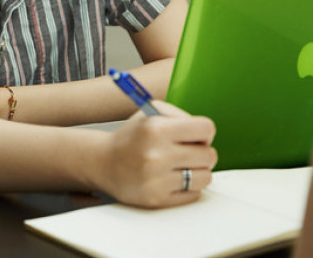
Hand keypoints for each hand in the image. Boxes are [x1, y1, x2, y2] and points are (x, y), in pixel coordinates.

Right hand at [97, 101, 216, 208]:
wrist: (103, 162)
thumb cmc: (132, 136)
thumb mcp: (150, 112)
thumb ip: (180, 116)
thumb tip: (206, 133)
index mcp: (156, 128)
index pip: (205, 129)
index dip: (204, 132)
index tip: (196, 136)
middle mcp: (157, 155)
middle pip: (209, 155)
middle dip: (202, 152)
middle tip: (188, 152)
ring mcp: (157, 180)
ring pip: (205, 177)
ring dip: (197, 171)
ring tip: (182, 166)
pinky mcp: (157, 199)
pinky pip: (193, 194)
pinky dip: (188, 187)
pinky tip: (173, 179)